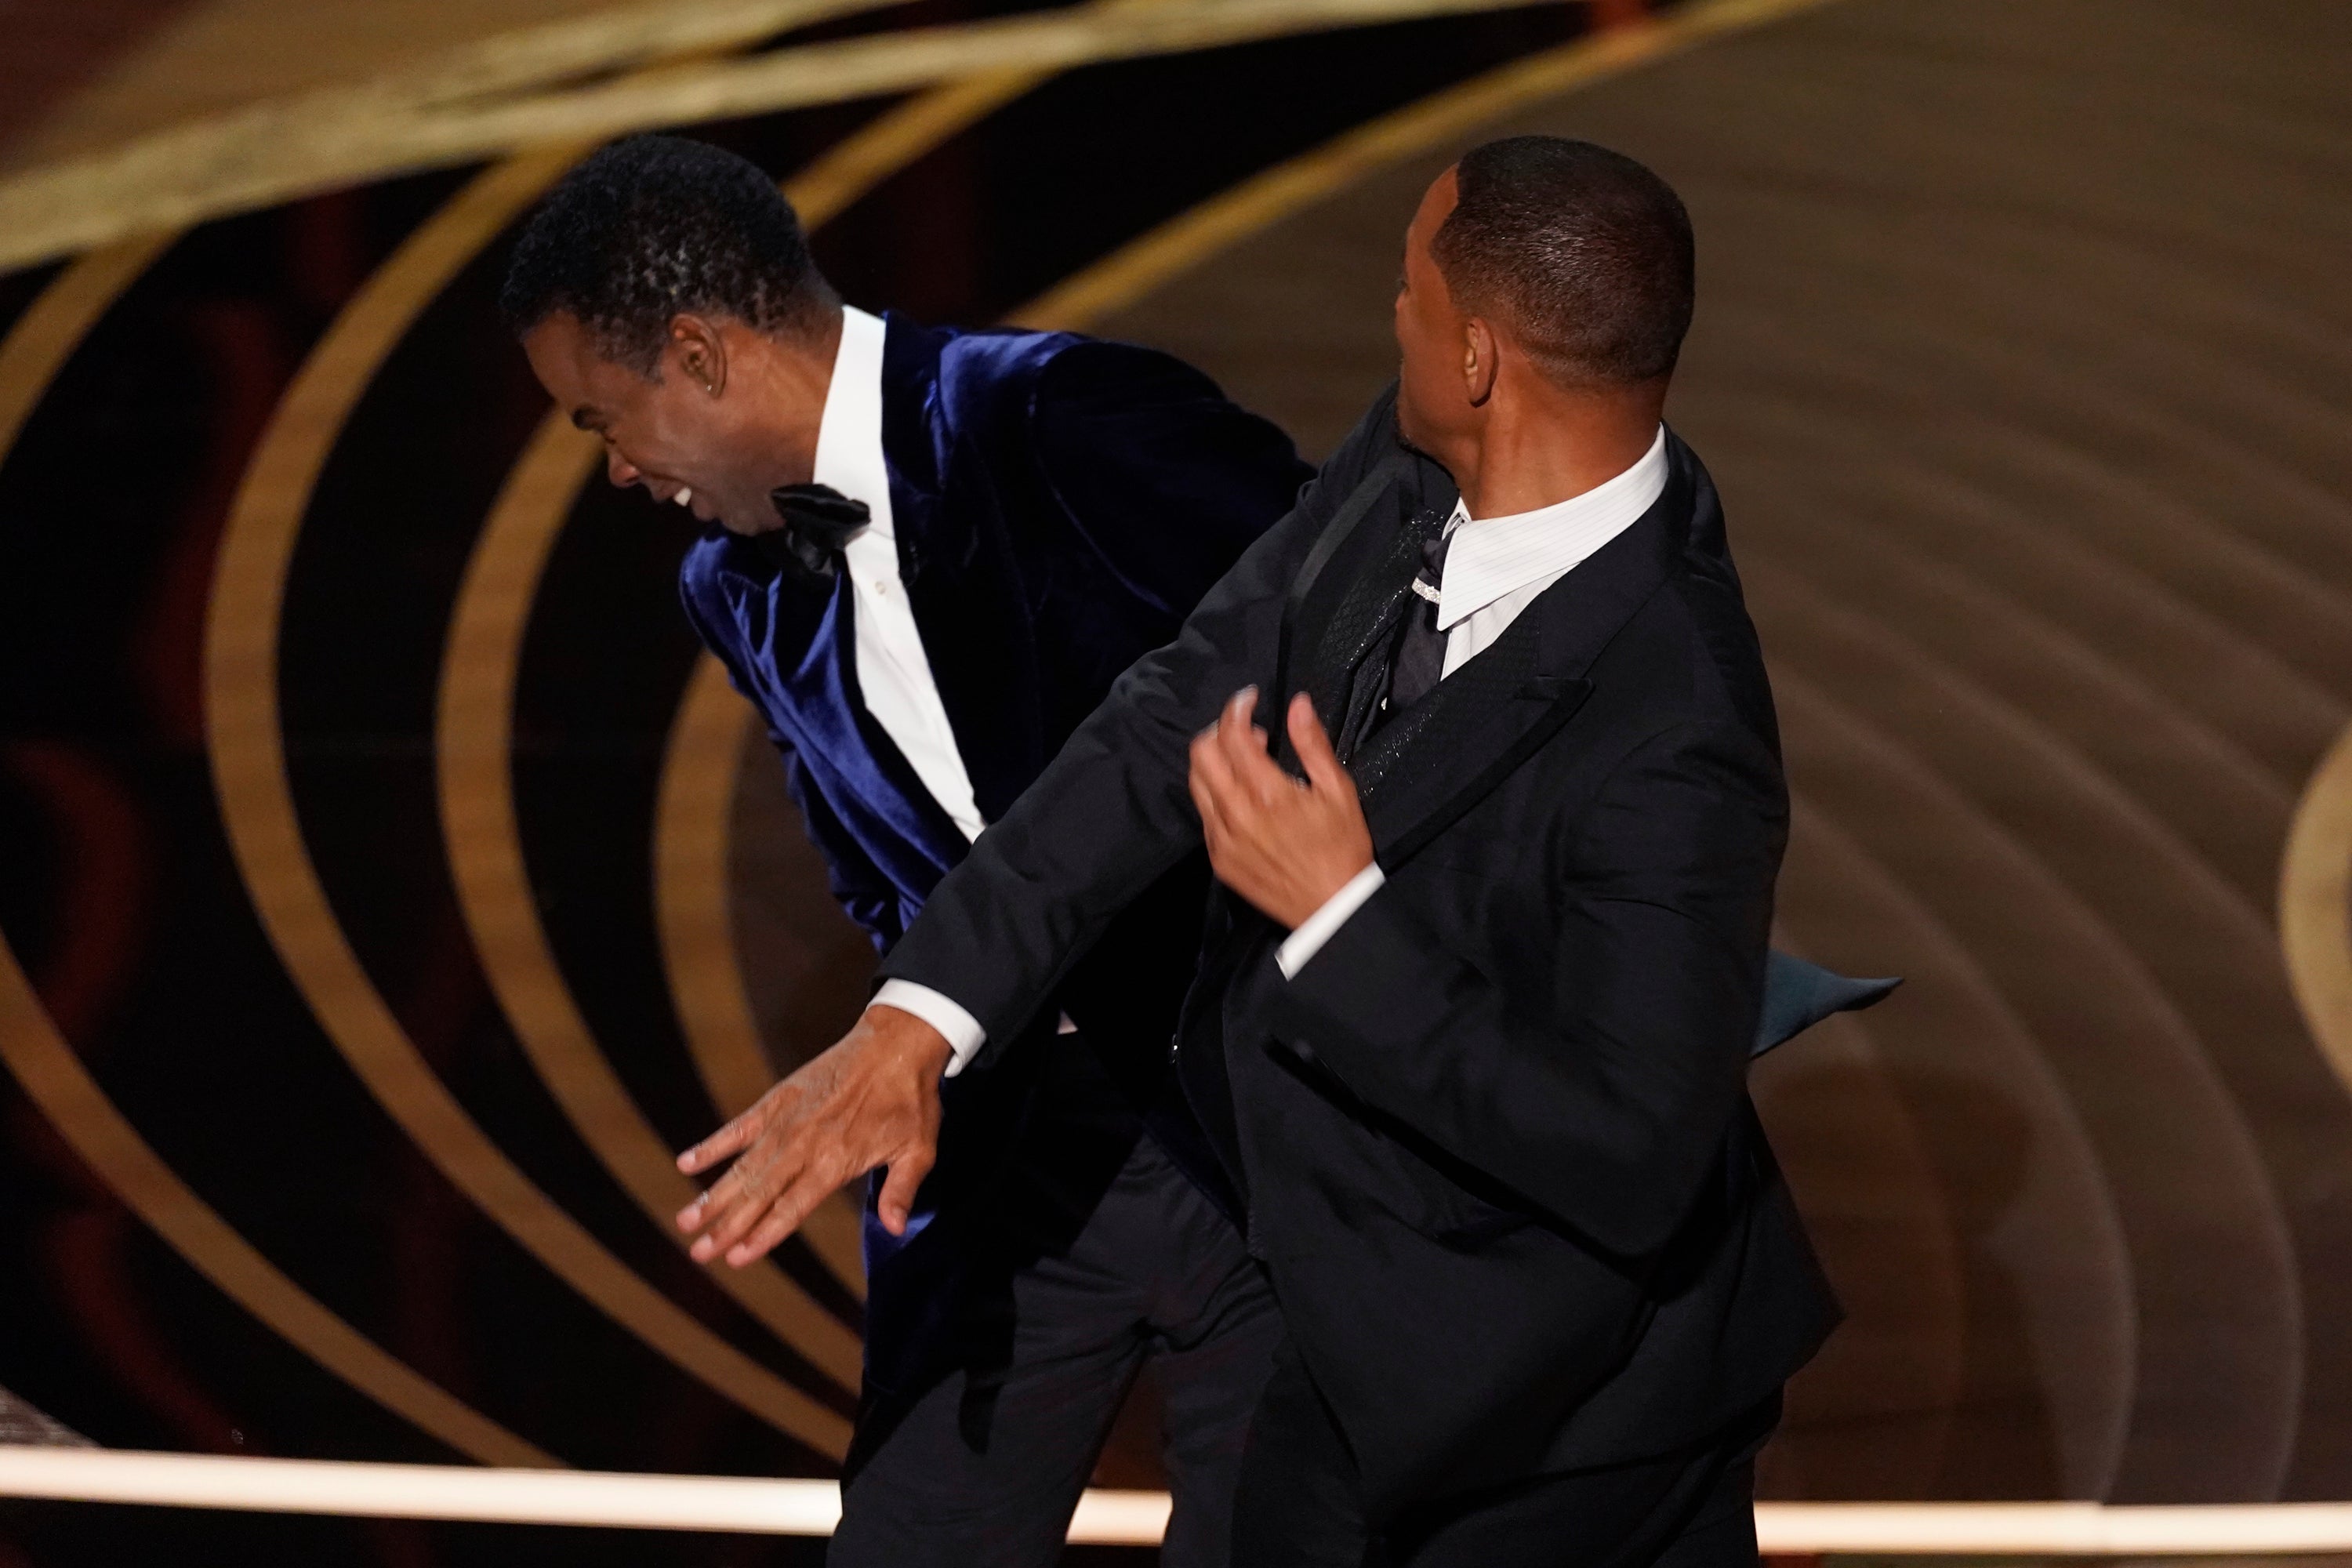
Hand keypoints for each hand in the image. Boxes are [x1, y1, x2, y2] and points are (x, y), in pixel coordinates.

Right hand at [675, 1004, 948, 1265]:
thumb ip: (901, 1191)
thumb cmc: (911, 1100)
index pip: (792, 1208)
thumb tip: (894, 1230)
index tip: (736, 1260)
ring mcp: (787, 1121)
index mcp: (836, 1161)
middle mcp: (804, 1145)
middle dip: (727, 1227)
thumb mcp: (919, 1149)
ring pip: (743, 1166)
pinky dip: (713, 1145)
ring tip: (685, 1221)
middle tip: (698, 1254)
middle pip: (758, 1194)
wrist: (897, 1042)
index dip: (763, 1235)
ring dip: (713, 1195)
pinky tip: (686, 1163)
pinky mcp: (778, 1099)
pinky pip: (739, 1126)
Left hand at [1188, 688, 1374, 928]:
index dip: (1237, 708)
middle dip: (1218, 730)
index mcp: (1268, 793)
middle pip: (1201, 753)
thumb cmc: (1342, 849)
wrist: (1332, 908)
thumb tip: (1297, 705)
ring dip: (1212, 761)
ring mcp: (1222, 838)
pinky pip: (1203, 815)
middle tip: (1245, 730)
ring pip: (1195, 783)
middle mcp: (1237, 814)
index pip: (1232, 735)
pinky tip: (1240, 796)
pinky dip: (1215, 794)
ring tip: (1241, 760)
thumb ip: (1313, 744)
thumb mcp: (1338, 791)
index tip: (1249, 700)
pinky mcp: (1219, 858)